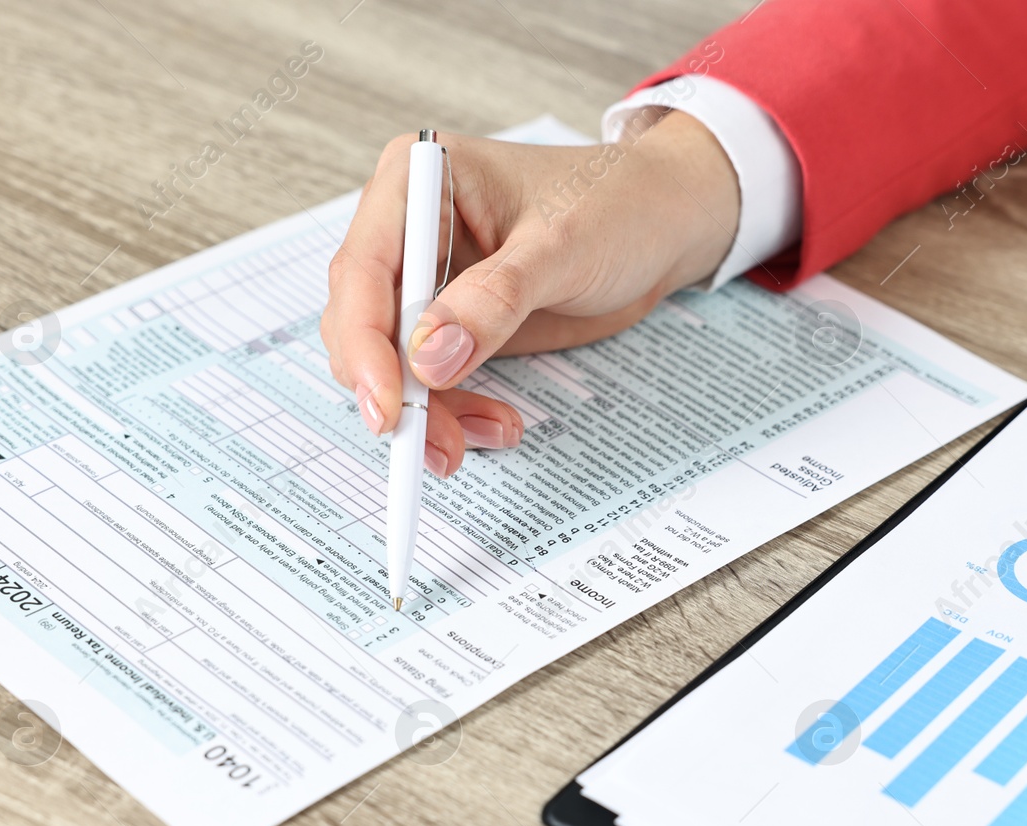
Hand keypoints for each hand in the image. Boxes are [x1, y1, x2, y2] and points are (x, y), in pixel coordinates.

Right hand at [321, 110, 739, 476]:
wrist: (664, 224)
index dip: (366, 344)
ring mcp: (426, 278)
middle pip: (362, 323)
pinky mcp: (451, 321)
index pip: (364, 269)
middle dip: (397, 391)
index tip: (390, 407)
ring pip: (390, 362)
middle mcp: (407, 227)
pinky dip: (452, 412)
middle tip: (437, 446)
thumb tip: (428, 359)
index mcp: (417, 177)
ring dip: (427, 413)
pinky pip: (427, 379)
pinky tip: (494, 426)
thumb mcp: (563, 248)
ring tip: (483, 439)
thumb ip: (495, 300)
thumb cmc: (619, 206)